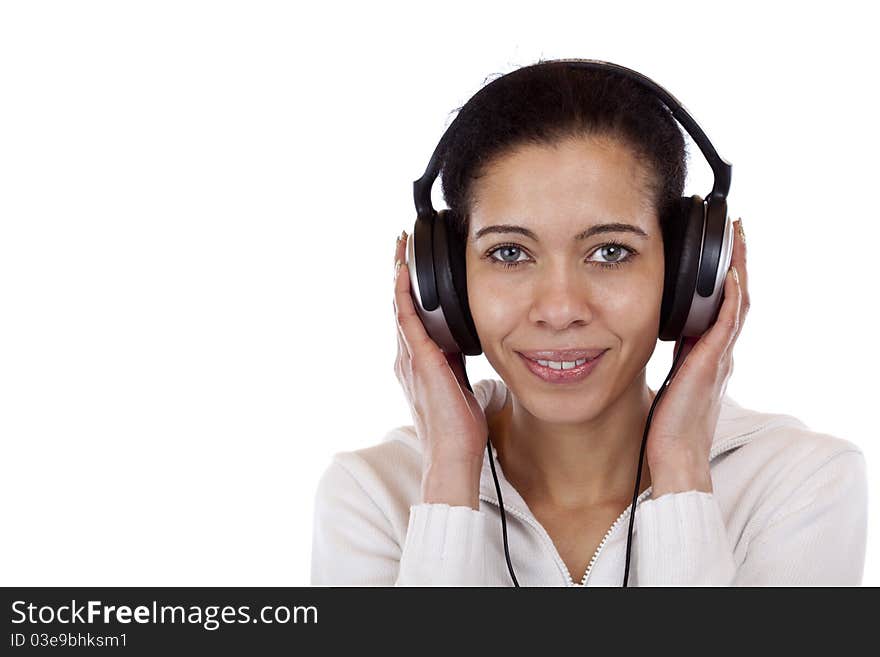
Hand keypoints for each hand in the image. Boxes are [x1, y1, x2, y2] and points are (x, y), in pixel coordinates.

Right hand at [392, 230, 487, 507]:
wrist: (452, 454)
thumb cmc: (459, 428)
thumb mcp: (460, 385)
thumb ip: (457, 364)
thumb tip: (467, 348)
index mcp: (417, 363)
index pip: (410, 317)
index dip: (408, 289)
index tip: (410, 264)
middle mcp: (406, 358)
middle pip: (399, 305)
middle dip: (399, 273)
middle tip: (401, 243)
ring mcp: (408, 358)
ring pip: (399, 306)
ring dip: (399, 275)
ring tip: (400, 247)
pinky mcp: (419, 361)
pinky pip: (407, 319)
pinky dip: (404, 294)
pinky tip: (405, 272)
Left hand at [646, 218, 749, 496]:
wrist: (674, 457)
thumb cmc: (667, 427)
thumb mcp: (669, 382)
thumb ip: (669, 357)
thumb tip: (644, 338)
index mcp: (706, 355)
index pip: (721, 306)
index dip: (724, 276)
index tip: (723, 247)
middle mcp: (718, 353)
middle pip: (735, 297)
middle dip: (737, 262)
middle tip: (737, 229)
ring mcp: (718, 358)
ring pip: (736, 304)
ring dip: (738, 269)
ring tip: (738, 238)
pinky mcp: (710, 366)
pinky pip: (726, 325)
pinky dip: (731, 300)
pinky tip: (730, 277)